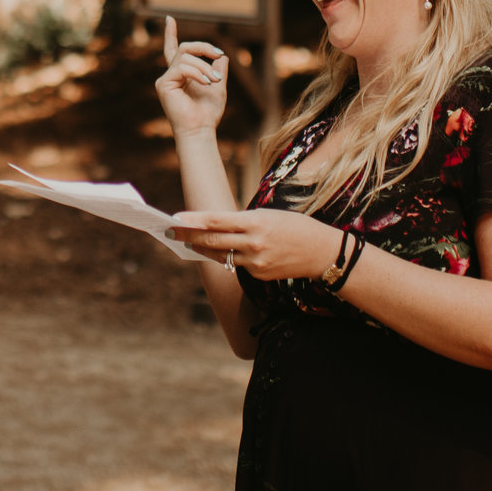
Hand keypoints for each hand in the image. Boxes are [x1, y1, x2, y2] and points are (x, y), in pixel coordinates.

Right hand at [154, 16, 229, 136]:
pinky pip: (182, 68)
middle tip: (218, 54)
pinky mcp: (163, 84)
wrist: (200, 129)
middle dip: (203, 47)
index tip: (169, 19)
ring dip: (205, 67)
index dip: (170, 34)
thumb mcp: (218, 86)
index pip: (174, 50)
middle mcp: (170, 75)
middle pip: (184, 49)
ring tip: (216, 80)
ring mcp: (165, 80)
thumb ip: (218, 69)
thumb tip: (221, 55)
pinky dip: (198, 73)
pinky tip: (207, 82)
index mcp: (181, 75)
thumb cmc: (208, 112)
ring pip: (186, 58)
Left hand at [169, 208, 344, 281]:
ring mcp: (255, 263)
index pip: (217, 221)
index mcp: (256, 223)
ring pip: (220, 255)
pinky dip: (226, 257)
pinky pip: (236, 265)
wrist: (322, 253)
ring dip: (202, 248)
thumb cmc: (296, 226)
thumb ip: (243, 221)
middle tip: (170, 231)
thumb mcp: (269, 215)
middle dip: (188, 236)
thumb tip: (215, 225)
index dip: (194, 221)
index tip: (175, 218)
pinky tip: (219, 250)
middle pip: (212, 241)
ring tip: (187, 241)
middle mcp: (253, 244)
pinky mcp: (258, 275)